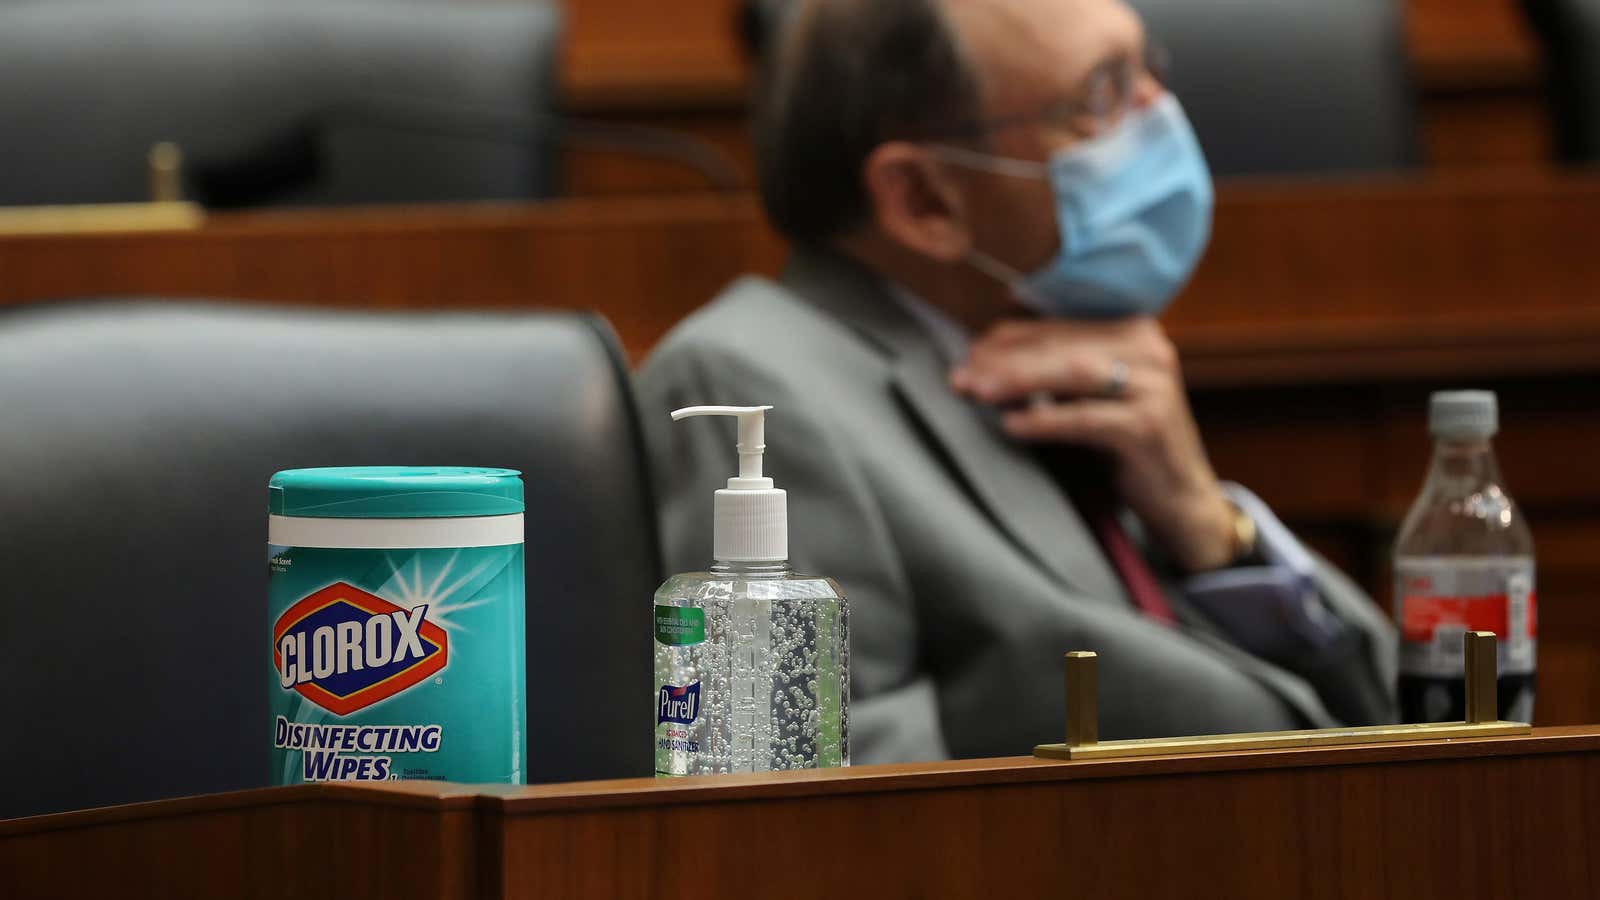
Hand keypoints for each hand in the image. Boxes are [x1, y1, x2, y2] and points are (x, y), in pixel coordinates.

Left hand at [949, 317, 1236, 572]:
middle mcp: (1148, 348)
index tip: (965, 358)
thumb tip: (981, 359)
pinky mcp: (1148, 427)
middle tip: (960, 378)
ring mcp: (1153, 386)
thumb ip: (1054, 371)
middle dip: (1004, 360)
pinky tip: (1011, 426)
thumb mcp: (1092, 398)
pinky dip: (1045, 420)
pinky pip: (1086, 418)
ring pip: (1073, 371)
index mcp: (1132, 330)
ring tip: (978, 393)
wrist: (1181, 500)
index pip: (1056, 326)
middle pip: (1060, 345)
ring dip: (1019, 380)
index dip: (1005, 340)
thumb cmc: (1124, 448)